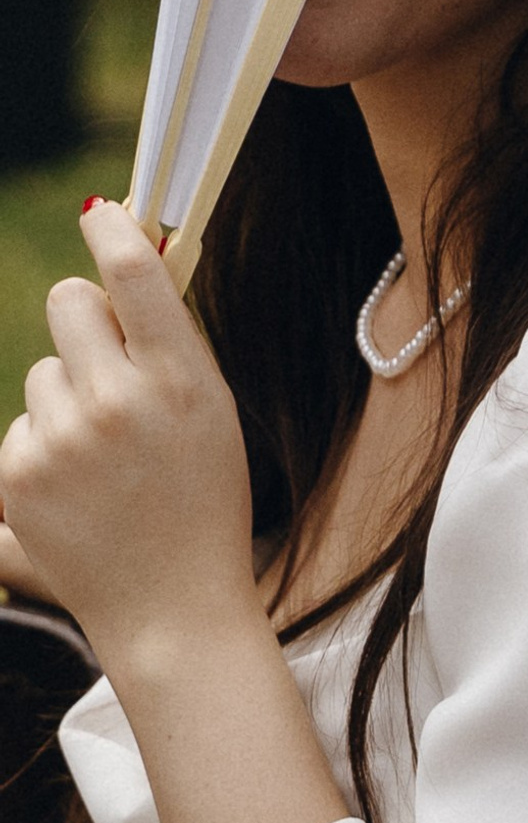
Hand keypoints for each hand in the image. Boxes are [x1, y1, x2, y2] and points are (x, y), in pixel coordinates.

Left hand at [0, 201, 258, 675]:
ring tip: (105, 454)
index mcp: (179, 381)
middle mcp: (113, 404)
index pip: (131, 274)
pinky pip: (21, 423)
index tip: (102, 214)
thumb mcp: (213, 408)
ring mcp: (58, 443)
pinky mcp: (15, 479)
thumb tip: (130, 257)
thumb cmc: (204, 498)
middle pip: (69, 299)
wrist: (172, 608)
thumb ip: (172, 340)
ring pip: (43, 368)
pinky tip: (80, 488)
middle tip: (113, 359)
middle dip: (85, 316)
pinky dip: (45, 445)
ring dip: (68, 394)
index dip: (112, 229)